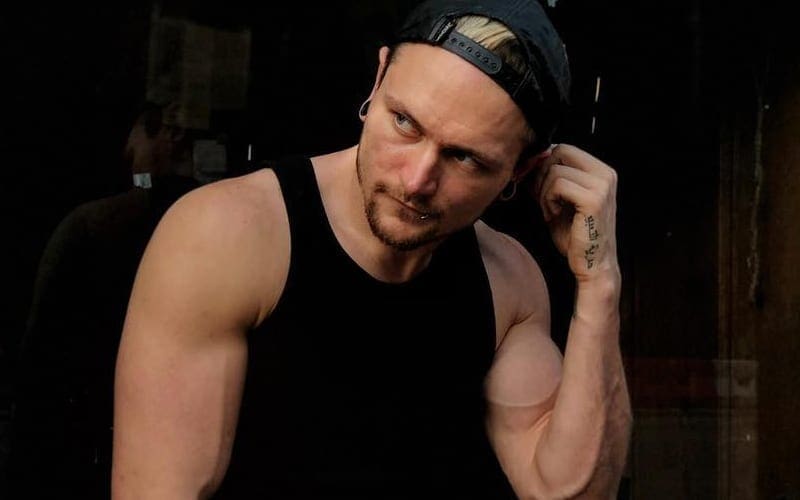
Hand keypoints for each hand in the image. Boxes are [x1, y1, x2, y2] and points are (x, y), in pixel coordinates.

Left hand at [529, 144, 618, 283]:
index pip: (563, 148)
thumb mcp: (558, 200)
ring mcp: (602, 185)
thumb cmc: (574, 234)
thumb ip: (548, 178)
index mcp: (601, 170)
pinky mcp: (594, 200)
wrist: (591, 264)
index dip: (543, 163)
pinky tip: (554, 214)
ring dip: (544, 191)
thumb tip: (528, 160)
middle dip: (542, 174)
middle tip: (543, 198)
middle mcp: (606, 173)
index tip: (536, 185)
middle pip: (560, 151)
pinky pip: (558, 184)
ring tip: (551, 210)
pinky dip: (548, 199)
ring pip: (556, 169)